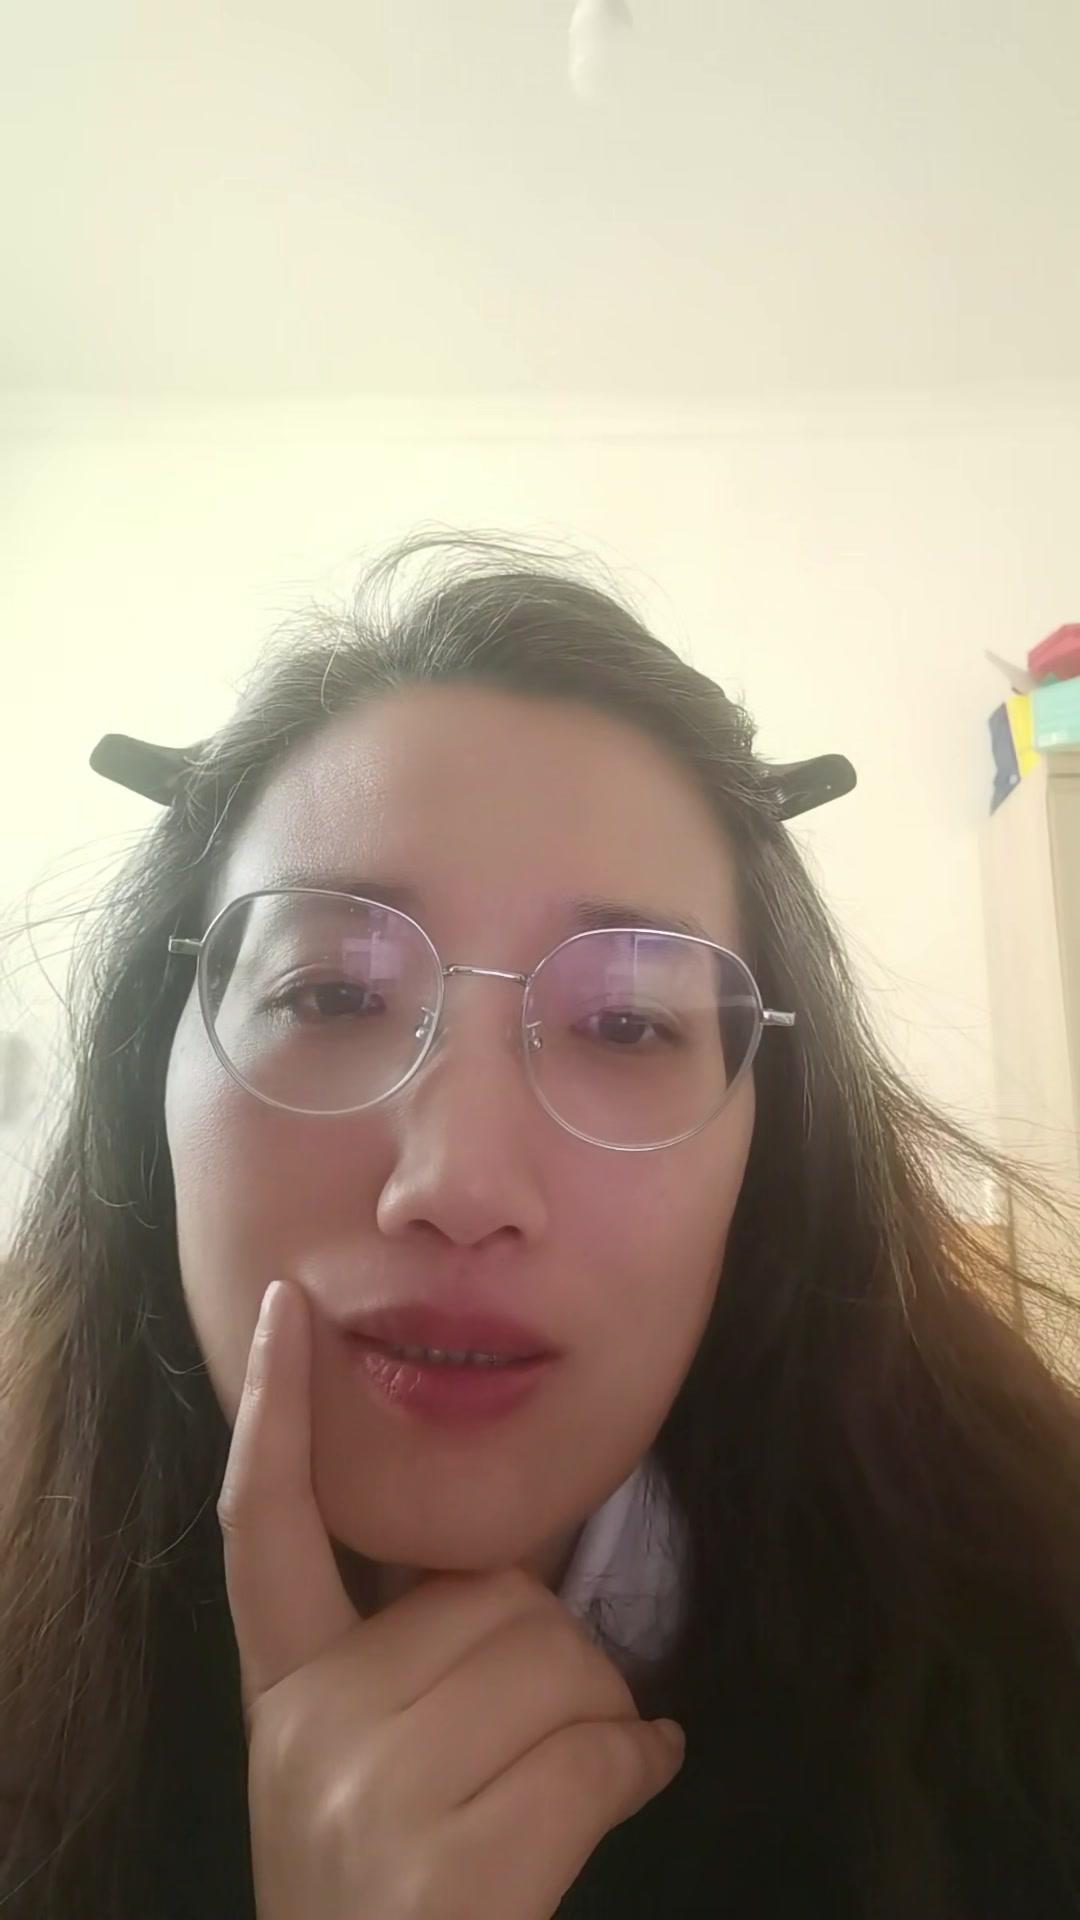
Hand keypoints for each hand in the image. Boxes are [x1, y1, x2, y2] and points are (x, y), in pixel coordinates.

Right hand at [219, 1279, 686, 1919]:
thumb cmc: (391, 1883)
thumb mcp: (357, 1766)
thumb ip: (411, 1660)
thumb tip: (528, 1585)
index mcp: (282, 1691)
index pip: (261, 1526)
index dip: (273, 1411)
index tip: (285, 1309)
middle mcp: (311, 1729)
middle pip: (493, 1593)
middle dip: (555, 1642)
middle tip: (548, 1715)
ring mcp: (371, 1797)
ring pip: (559, 1660)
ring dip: (606, 1707)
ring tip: (587, 1756)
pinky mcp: (446, 1869)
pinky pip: (598, 1754)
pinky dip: (640, 1762)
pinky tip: (640, 1775)